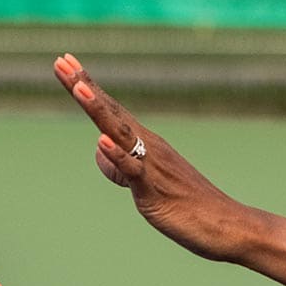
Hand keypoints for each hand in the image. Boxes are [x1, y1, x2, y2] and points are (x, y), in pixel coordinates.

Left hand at [53, 53, 263, 261]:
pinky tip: (101, 141)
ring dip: (98, 109)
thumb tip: (100, 147)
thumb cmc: (186, 205)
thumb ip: (119, 164)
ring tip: (78, 88)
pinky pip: (133, 169)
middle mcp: (148, 146)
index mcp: (145, 142)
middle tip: (61, 60)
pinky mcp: (154, 190)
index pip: (110, 108)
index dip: (86, 85)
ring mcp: (152, 166)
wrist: (223, 224)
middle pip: (110, 111)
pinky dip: (117, 155)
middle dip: (83, 86)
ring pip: (120, 133)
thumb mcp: (143, 182)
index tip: (65, 61)